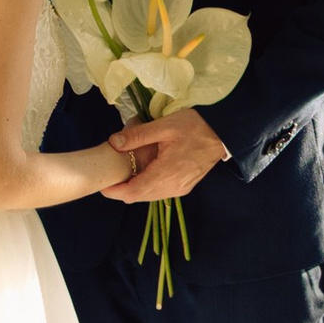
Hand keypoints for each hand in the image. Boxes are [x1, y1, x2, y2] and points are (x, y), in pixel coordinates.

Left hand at [106, 114, 230, 199]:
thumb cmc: (195, 126)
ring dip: (134, 187)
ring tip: (122, 171)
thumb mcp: (164, 126)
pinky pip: (159, 192)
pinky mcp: (184, 187)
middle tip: (108, 174)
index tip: (100, 183)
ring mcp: (180, 189)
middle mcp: (173, 188)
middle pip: (139, 196)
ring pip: (149, 196)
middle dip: (121, 189)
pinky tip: (142, 170)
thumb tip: (112, 143)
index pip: (133, 192)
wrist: (223, 133)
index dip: (114, 191)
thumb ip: (137, 135)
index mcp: (166, 175)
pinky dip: (147, 185)